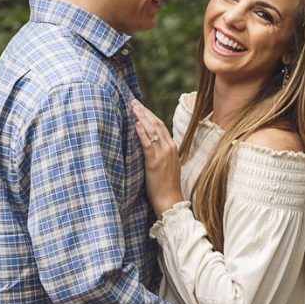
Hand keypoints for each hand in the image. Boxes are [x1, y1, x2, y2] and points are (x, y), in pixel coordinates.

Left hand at [130, 99, 184, 213]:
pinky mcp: (154, 162)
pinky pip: (148, 144)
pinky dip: (142, 133)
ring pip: (152, 131)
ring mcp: (163, 154)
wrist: (170, 201)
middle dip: (145, 112)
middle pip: (156, 124)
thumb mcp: (165, 166)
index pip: (161, 126)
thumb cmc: (165, 186)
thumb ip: (159, 154)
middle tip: (133, 101)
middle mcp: (169, 148)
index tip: (140, 106)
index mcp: (172, 148)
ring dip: (142, 117)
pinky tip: (136, 124)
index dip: (150, 115)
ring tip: (132, 107)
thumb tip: (148, 146)